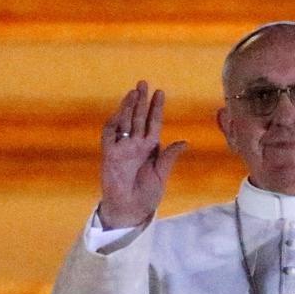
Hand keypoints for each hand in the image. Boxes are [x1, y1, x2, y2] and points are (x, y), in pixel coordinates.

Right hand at [98, 81, 186, 228]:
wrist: (129, 210)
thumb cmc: (146, 195)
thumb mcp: (161, 175)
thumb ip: (169, 158)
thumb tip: (184, 142)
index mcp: (150, 148)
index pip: (153, 123)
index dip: (156, 108)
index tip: (160, 92)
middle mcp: (135, 145)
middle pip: (138, 118)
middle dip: (141, 101)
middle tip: (144, 83)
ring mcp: (122, 148)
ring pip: (124, 122)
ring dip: (128, 107)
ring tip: (133, 92)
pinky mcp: (109, 155)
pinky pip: (110, 135)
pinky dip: (114, 123)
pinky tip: (119, 111)